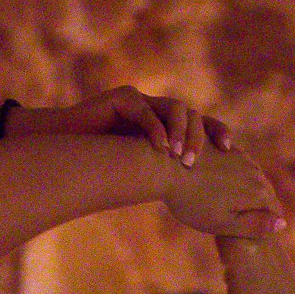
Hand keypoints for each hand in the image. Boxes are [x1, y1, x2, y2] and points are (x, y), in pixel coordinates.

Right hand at [33, 84, 232, 162]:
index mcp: (166, 125)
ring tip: (177, 156)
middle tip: (194, 162)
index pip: (200, 124)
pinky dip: (154, 128)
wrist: (64, 148)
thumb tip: (197, 196)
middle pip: (192, 115)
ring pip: (174, 108)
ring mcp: (141, 101)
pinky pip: (145, 108)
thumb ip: (163, 174)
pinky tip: (158, 148)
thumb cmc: (99, 166)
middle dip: (198, 137)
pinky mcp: (122, 97)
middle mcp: (157, 110)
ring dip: (179, 132)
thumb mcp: (139, 172)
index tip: (230, 151)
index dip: (217, 133)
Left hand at [159, 136, 285, 238]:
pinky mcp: (225, 147)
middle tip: (257, 224)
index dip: (271, 223)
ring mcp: (240, 157)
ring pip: (254, 177)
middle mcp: (254, 171)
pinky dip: (238, 177)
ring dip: (252, 191)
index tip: (264, 236)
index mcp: (258, 192)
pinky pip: (239, 165)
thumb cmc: (193, 202)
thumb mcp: (224, 223)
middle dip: (263, 207)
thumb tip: (283, 223)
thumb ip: (254, 225)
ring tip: (244, 206)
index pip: (275, 210)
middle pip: (266, 192)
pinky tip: (227, 185)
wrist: (166, 167)